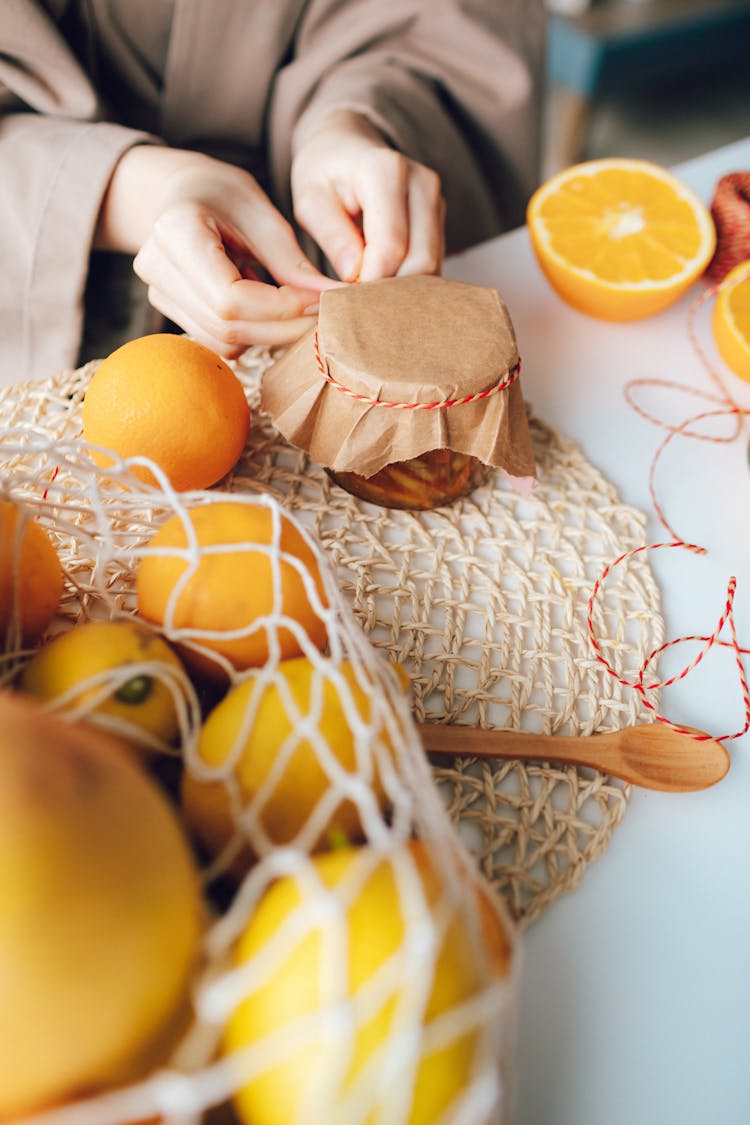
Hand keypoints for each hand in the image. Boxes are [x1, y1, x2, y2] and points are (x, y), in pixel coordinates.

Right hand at [95, 147, 336, 355]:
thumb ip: (291, 262)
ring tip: (297, 307)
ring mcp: (158, 293)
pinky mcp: (169, 310)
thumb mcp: (262, 215)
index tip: (320, 300)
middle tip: (322, 313)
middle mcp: (156, 267)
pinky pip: (217, 341)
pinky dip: (252, 333)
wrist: (180, 193)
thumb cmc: (223, 195)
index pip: (231, 298)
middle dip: (282, 326)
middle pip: (227, 326)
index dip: (281, 309)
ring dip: (270, 334)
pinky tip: (266, 308)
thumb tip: (328, 300)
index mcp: (176, 231)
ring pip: (223, 341)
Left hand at [291, 110, 444, 282]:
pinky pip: (433, 263)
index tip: (345, 297)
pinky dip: (410, 282)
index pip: (390, 247)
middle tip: (357, 304)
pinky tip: (382, 284)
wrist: (346, 149)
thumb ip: (332, 236)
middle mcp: (422, 183)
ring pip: (432, 267)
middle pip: (420, 261)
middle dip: (388, 291)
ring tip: (368, 295)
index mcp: (385, 171)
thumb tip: (354, 274)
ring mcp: (436, 200)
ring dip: (401, 290)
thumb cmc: (323, 175)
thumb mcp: (310, 201)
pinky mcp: (440, 218)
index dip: (369, 282)